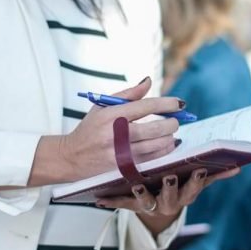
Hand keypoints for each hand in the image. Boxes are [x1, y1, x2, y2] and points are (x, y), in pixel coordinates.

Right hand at [28, 77, 183, 185]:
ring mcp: (121, 154)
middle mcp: (116, 135)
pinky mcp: (124, 168)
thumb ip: (128, 94)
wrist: (71, 157)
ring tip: (170, 132)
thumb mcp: (103, 106)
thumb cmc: (90, 128)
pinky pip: (153, 160)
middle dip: (172, 122)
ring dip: (170, 137)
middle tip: (176, 119)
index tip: (179, 103)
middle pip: (155, 128)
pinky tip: (166, 145)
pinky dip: (164, 151)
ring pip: (157, 146)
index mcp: (111, 115)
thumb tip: (149, 81)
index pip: (146, 107)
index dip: (166, 104)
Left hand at [96, 166, 240, 234]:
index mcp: (185, 193)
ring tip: (136, 186)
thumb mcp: (194, 183)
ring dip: (142, 194)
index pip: (194, 188)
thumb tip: (238, 166)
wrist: (156, 209)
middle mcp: (168, 202)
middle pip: (172, 197)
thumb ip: (214, 175)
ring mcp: (149, 205)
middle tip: (170, 176)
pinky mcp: (131, 206)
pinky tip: (98, 198)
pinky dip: (110, 202)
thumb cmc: (176, 186)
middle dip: (172, 188)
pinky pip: (120, 204)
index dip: (198, 181)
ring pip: (146, 201)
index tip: (200, 170)